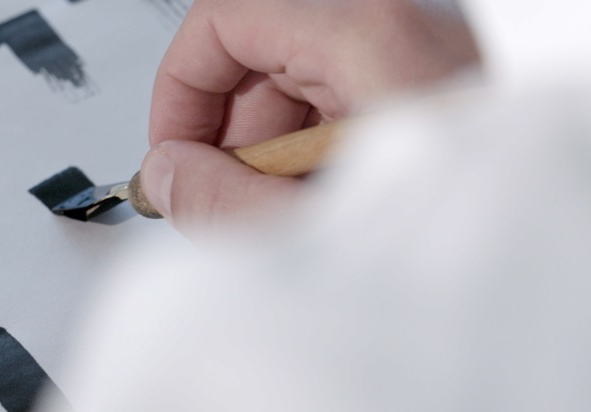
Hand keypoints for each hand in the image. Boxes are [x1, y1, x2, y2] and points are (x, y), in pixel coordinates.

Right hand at [140, 0, 478, 233]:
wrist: (548, 260)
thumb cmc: (462, 236)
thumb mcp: (311, 229)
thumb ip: (220, 202)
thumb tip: (169, 177)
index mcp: (370, 34)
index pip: (228, 15)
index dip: (182, 84)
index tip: (172, 148)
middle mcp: (397, 32)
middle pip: (260, 53)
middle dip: (227, 133)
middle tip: (222, 199)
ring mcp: (412, 61)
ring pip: (296, 85)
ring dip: (268, 154)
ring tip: (282, 217)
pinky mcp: (420, 93)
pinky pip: (335, 107)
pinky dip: (310, 157)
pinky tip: (319, 207)